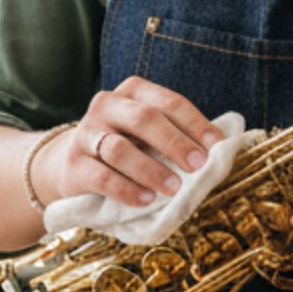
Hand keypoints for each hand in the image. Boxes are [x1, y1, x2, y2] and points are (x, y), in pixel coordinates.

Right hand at [43, 77, 223, 208]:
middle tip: (198, 166)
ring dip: (151, 170)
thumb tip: (220, 151)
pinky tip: (147, 200)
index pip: (168, 102)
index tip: (216, 145)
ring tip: (174, 188)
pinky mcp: (74, 165)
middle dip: (175, 143)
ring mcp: (87, 134)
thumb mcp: (149, 134)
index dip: (194, 123)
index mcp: (133, 92)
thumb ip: (177, 136)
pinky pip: (102, 177)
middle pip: (144, 119)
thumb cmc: (127, 148)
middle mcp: (107, 106)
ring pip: (120, 149)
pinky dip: (127, 189)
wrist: (72, 164)